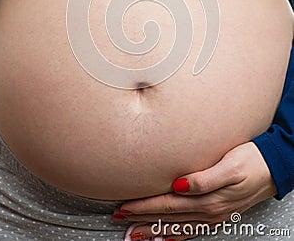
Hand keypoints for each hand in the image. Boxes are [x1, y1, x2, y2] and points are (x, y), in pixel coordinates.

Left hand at [117, 142, 276, 239]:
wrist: (273, 167)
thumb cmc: (252, 161)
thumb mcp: (229, 165)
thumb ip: (204, 177)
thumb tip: (179, 184)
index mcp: (208, 198)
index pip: (167, 204)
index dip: (144, 206)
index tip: (125, 206)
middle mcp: (208, 210)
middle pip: (168, 216)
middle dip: (142, 218)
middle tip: (120, 218)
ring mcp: (213, 215)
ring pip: (176, 225)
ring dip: (153, 228)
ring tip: (134, 232)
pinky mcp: (218, 214)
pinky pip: (192, 230)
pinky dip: (175, 236)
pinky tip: (165, 238)